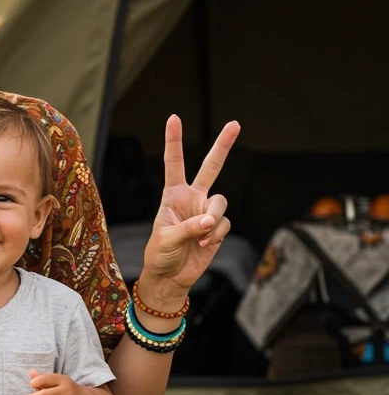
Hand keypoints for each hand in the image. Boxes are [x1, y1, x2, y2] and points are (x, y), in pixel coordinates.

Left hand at [141, 114, 238, 295]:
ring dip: (213, 220)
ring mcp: (207, 211)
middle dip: (223, 146)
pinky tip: (205, 245)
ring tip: (201, 236)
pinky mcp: (218, 227)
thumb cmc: (160, 254)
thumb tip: (210, 221)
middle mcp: (192, 198)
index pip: (173, 164)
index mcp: (172, 195)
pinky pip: (225, 224)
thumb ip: (189, 227)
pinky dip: (216, 235)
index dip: (174, 141)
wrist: (171, 276)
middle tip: (235, 123)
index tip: (173, 118)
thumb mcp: (167, 239)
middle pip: (211, 167)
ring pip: (221, 202)